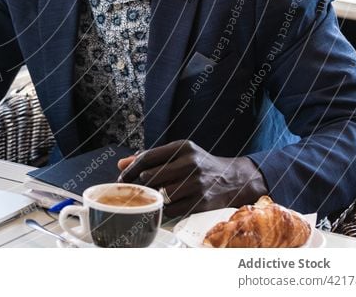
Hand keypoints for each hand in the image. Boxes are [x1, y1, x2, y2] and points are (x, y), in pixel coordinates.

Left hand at [116, 140, 267, 216]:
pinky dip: (165, 209)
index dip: (130, 169)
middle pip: (151, 176)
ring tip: (153, 195)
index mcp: (182, 147)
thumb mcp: (178, 153)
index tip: (121, 178)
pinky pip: (172, 209)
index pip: (147, 157)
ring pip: (161, 194)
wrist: (233, 179)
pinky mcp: (201, 201)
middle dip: (139, 184)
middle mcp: (190, 163)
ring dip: (153, 197)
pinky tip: (166, 204)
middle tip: (134, 190)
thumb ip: (150, 157)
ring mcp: (197, 183)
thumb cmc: (199, 164)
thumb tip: (121, 163)